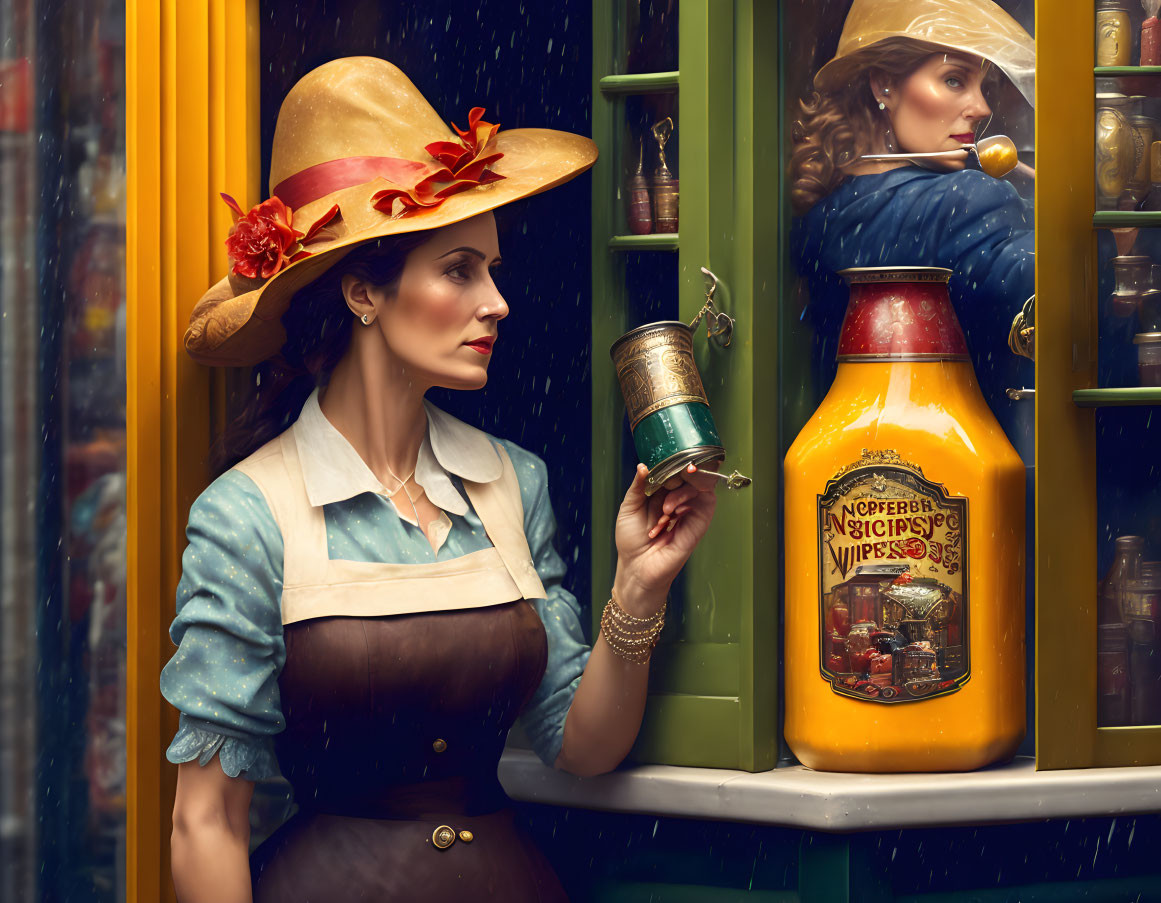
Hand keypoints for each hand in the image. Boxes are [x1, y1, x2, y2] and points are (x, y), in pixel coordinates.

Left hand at [613, 463, 716, 614]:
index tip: (669, 456)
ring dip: (680, 492)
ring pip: (699, 486)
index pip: (675, 470)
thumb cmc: (631, 540)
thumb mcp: (629, 507)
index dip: (674, 462)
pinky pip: (705, 503)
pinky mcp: (699, 523)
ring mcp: (691, 510)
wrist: (636, 566)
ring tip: (665, 509)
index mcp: (663, 493)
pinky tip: (671, 511)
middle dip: (682, 472)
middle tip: (673, 474)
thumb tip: (643, 465)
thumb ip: (638, 485)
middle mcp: (679, 499)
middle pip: (691, 474)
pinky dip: (687, 501)